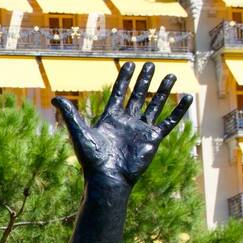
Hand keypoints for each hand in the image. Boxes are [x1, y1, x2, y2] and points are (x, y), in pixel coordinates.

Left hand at [53, 62, 191, 188]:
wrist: (108, 178)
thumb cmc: (93, 158)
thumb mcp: (80, 132)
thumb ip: (70, 114)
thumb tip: (55, 98)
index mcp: (110, 118)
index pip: (118, 93)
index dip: (123, 79)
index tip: (130, 64)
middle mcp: (126, 122)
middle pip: (137, 96)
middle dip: (143, 80)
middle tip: (151, 64)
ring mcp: (141, 129)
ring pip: (154, 105)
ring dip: (162, 91)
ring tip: (171, 75)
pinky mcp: (153, 138)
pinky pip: (169, 122)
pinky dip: (179, 110)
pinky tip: (187, 97)